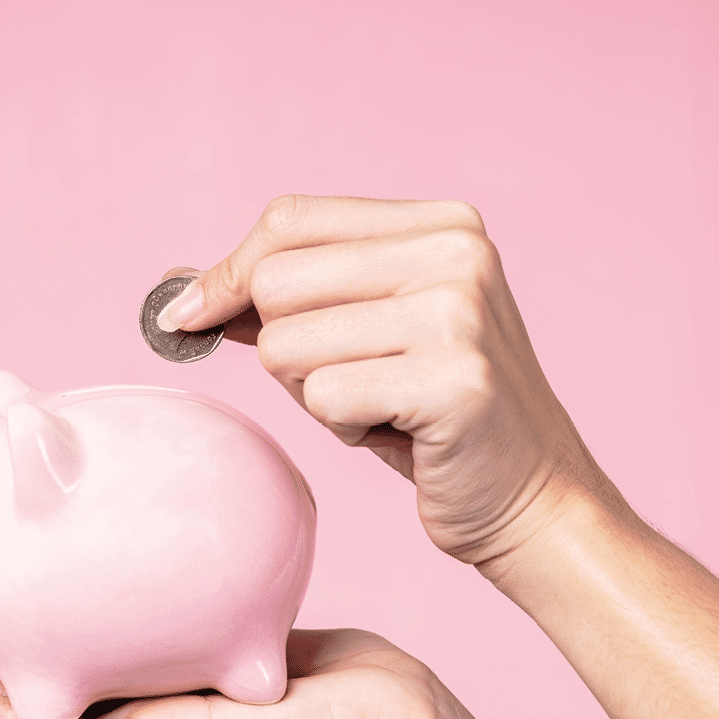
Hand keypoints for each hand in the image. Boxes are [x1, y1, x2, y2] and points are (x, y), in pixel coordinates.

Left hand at [159, 195, 615, 567]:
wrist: (534, 500)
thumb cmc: (432, 417)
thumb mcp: (366, 332)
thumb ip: (292, 297)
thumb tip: (184, 294)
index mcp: (440, 224)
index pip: (289, 219)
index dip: (226, 272)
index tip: (188, 316)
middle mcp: (456, 253)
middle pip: (275, 280)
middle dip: (281, 345)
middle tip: (347, 378)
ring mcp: (460, 313)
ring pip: (286, 345)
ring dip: (313, 393)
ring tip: (382, 406)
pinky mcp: (454, 380)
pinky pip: (323, 398)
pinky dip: (343, 429)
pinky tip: (400, 434)